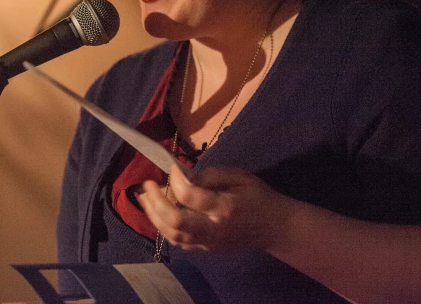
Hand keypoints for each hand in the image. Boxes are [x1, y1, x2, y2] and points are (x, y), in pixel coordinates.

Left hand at [136, 166, 293, 253]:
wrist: (276, 228)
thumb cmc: (258, 197)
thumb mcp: (239, 176)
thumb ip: (211, 175)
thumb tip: (183, 176)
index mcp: (224, 207)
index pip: (191, 196)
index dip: (175, 181)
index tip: (171, 168)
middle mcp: (214, 229)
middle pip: (176, 220)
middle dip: (156, 201)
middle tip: (147, 184)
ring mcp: (209, 243)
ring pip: (173, 235)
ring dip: (154, 216)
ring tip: (145, 198)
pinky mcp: (207, 251)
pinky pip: (179, 243)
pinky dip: (165, 228)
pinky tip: (158, 214)